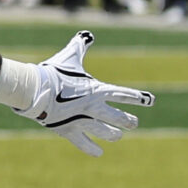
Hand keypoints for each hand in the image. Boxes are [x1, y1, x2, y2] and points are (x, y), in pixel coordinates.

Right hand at [6, 31, 154, 155]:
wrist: (37, 89)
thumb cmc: (54, 71)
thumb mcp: (71, 57)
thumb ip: (80, 47)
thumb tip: (87, 35)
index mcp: (98, 90)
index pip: (123, 94)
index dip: (137, 98)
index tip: (150, 101)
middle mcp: (94, 107)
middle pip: (118, 117)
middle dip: (128, 120)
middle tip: (134, 123)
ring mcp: (83, 120)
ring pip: (106, 132)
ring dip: (113, 135)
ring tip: (118, 137)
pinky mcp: (70, 130)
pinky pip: (84, 143)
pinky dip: (92, 148)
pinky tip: (99, 153)